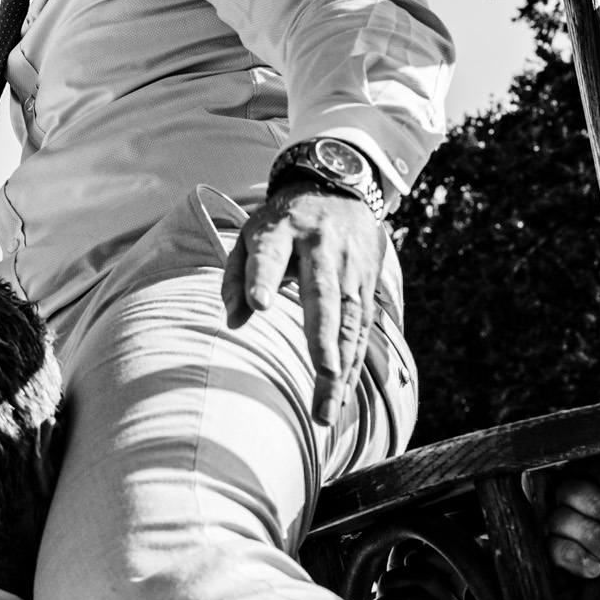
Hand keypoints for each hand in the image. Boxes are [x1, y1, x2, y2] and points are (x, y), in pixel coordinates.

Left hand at [222, 185, 385, 424]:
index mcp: (283, 230)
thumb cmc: (284, 223)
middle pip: (324, 297)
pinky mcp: (367, 286)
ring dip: (341, 367)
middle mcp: (322, 249)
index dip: (263, 279)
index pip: (270, 255)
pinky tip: (341, 396)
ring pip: (349, 321)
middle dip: (324, 338)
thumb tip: (232, 321)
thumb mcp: (252, 235)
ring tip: (327, 409)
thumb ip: (237, 276)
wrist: (341, 190)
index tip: (258, 304)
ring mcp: (351, 268)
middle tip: (322, 374)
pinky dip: (353, 365)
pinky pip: (361, 331)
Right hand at [543, 433, 599, 599]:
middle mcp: (590, 512)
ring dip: (587, 536)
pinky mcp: (556, 565)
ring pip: (553, 516)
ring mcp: (571, 539)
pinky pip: (546, 546)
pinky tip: (595, 572)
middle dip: (594, 509)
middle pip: (563, 485)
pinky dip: (572, 557)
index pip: (587, 463)